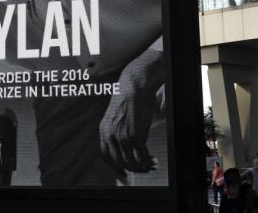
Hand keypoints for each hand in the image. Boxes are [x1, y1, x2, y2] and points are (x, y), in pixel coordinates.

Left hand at [99, 48, 163, 172]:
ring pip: (130, 162)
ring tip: (151, 165)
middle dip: (132, 169)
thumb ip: (117, 128)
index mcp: (103, 129)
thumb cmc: (130, 97)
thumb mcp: (118, 114)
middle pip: (118, 162)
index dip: (114, 167)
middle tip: (144, 169)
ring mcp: (121, 136)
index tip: (125, 174)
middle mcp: (109, 135)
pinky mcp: (134, 136)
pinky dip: (148, 162)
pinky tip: (154, 160)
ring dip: (142, 167)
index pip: (105, 155)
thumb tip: (124, 143)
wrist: (135, 85)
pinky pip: (141, 157)